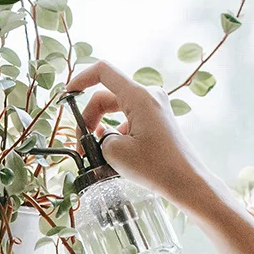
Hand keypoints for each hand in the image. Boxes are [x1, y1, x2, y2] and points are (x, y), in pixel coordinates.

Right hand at [68, 61, 232, 218]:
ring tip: (96, 154)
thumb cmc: (157, 167)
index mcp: (139, 96)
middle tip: (81, 145)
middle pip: (106, 97)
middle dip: (88, 119)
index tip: (66, 96)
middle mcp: (148, 95)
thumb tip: (102, 137)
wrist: (187, 182)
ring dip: (101, 128)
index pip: (103, 72)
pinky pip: (128, 118)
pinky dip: (115, 132)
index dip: (80, 79)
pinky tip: (113, 153)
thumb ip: (99, 138)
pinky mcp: (157, 119)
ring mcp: (155, 107)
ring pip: (115, 109)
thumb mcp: (115, 152)